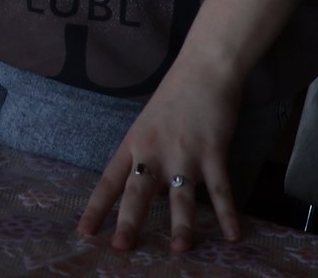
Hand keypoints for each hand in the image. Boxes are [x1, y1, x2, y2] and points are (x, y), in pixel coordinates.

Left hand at [78, 57, 243, 251]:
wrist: (204, 68)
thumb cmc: (175, 96)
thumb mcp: (148, 125)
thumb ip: (147, 158)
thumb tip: (151, 192)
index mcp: (133, 144)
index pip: (109, 181)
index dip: (96, 208)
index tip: (84, 233)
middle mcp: (154, 151)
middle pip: (137, 192)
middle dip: (129, 222)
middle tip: (121, 248)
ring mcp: (184, 152)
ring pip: (180, 196)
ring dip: (181, 225)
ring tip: (180, 250)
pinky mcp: (212, 151)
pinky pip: (219, 189)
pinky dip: (227, 213)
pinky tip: (233, 235)